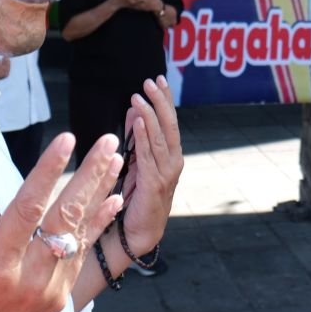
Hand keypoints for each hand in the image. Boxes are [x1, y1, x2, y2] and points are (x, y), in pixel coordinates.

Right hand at [0, 133, 123, 311]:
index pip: (27, 211)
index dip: (48, 172)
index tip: (65, 140)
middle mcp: (29, 279)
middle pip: (66, 216)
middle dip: (89, 174)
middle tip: (107, 140)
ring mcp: (49, 291)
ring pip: (80, 232)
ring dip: (100, 192)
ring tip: (116, 158)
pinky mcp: (57, 299)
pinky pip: (81, 254)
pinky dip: (98, 225)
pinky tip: (112, 200)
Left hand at [119, 76, 183, 255]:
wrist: (137, 233)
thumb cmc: (137, 197)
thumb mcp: (137, 161)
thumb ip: (139, 137)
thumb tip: (136, 109)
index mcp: (171, 155)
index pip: (170, 122)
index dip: (165, 100)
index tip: (159, 79)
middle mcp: (173, 162)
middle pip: (169, 126)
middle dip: (160, 102)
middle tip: (150, 81)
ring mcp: (166, 174)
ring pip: (159, 138)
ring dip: (150, 114)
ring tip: (139, 96)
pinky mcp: (153, 185)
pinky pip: (148, 156)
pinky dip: (144, 137)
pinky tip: (139, 122)